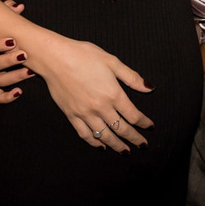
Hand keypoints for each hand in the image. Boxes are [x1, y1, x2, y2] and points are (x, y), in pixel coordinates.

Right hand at [0, 0, 31, 103]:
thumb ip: (10, 12)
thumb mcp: (7, 23)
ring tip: (30, 72)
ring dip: (14, 76)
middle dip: (8, 60)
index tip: (13, 41)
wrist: (6, 52)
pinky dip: (6, 97)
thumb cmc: (7, 36)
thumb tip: (19, 6)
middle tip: (25, 55)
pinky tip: (19, 92)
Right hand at [28, 35, 154, 152]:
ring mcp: (85, 113)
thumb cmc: (83, 55)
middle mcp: (100, 107)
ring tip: (125, 151)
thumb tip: (149, 87)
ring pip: (104, 136)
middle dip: (134, 138)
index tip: (149, 126)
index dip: (143, 123)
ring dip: (117, 145)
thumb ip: (131, 77)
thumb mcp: (112, 61)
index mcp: (113, 94)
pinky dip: (94, 142)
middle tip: (142, 145)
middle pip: (121, 129)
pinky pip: (85, 134)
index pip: (133, 115)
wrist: (55, 58)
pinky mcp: (72, 115)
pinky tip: (101, 145)